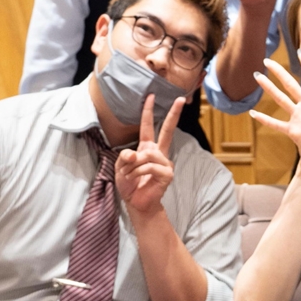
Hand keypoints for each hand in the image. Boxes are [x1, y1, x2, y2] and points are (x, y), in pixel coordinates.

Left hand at [115, 95, 181, 221]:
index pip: (148, 126)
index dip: (148, 111)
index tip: (151, 96)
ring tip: (128, 174)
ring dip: (133, 165)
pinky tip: (135, 179)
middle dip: (173, 114)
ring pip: (147, 154)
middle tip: (179, 99)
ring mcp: (165, 163)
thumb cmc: (130, 185)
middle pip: (167, 130)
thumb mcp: (120, 168)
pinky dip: (138, 172)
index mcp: (147, 148)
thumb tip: (134, 153)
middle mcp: (159, 153)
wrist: (137, 204)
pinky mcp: (167, 174)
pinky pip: (149, 167)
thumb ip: (125, 158)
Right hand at [248, 57, 300, 176]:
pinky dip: (264, 119)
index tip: (300, 52)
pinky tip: (253, 113)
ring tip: (257, 76)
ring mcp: (297, 118)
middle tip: (267, 60)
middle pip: (291, 86)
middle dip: (279, 73)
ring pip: (280, 99)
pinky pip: (275, 123)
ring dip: (269, 89)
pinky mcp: (291, 130)